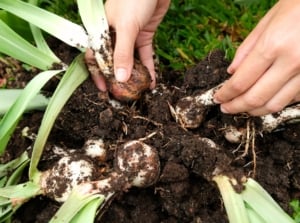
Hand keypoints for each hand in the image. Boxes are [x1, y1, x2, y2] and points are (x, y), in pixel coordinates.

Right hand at [86, 0, 169, 90]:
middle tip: (124, 95)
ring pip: (130, 61)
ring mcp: (130, 37)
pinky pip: (145, 55)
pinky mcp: (144, 35)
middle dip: (118, 79)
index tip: (104, 90)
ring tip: (139, 91)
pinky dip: (149, 67)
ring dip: (135, 76)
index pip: (95, 57)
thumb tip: (119, 78)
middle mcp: (114, 36)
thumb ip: (122, 54)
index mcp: (102, 32)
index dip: (98, 74)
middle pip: (114, 62)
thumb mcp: (126, 28)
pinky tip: (152, 80)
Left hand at [214, 0, 299, 115]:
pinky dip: (275, 102)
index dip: (225, 94)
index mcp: (273, 46)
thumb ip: (247, 48)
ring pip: (275, 105)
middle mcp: (291, 63)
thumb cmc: (299, 5)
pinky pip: (292, 99)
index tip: (217, 98)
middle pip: (255, 98)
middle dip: (236, 107)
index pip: (241, 82)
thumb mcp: (269, 19)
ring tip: (243, 108)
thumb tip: (231, 72)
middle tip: (225, 108)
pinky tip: (265, 99)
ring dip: (255, 111)